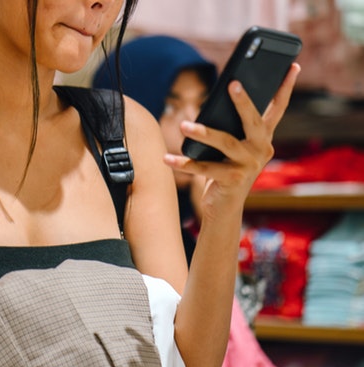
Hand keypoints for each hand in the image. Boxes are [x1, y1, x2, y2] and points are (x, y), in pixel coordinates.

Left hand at [164, 63, 300, 218]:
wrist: (225, 208)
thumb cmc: (225, 171)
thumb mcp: (231, 148)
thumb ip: (230, 129)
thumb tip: (213, 104)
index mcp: (263, 139)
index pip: (277, 109)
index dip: (285, 87)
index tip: (293, 65)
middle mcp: (261, 150)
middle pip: (253, 121)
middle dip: (244, 101)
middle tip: (233, 84)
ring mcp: (249, 166)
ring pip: (226, 142)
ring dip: (203, 133)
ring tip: (183, 125)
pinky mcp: (233, 180)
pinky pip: (204, 168)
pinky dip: (184, 164)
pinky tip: (167, 158)